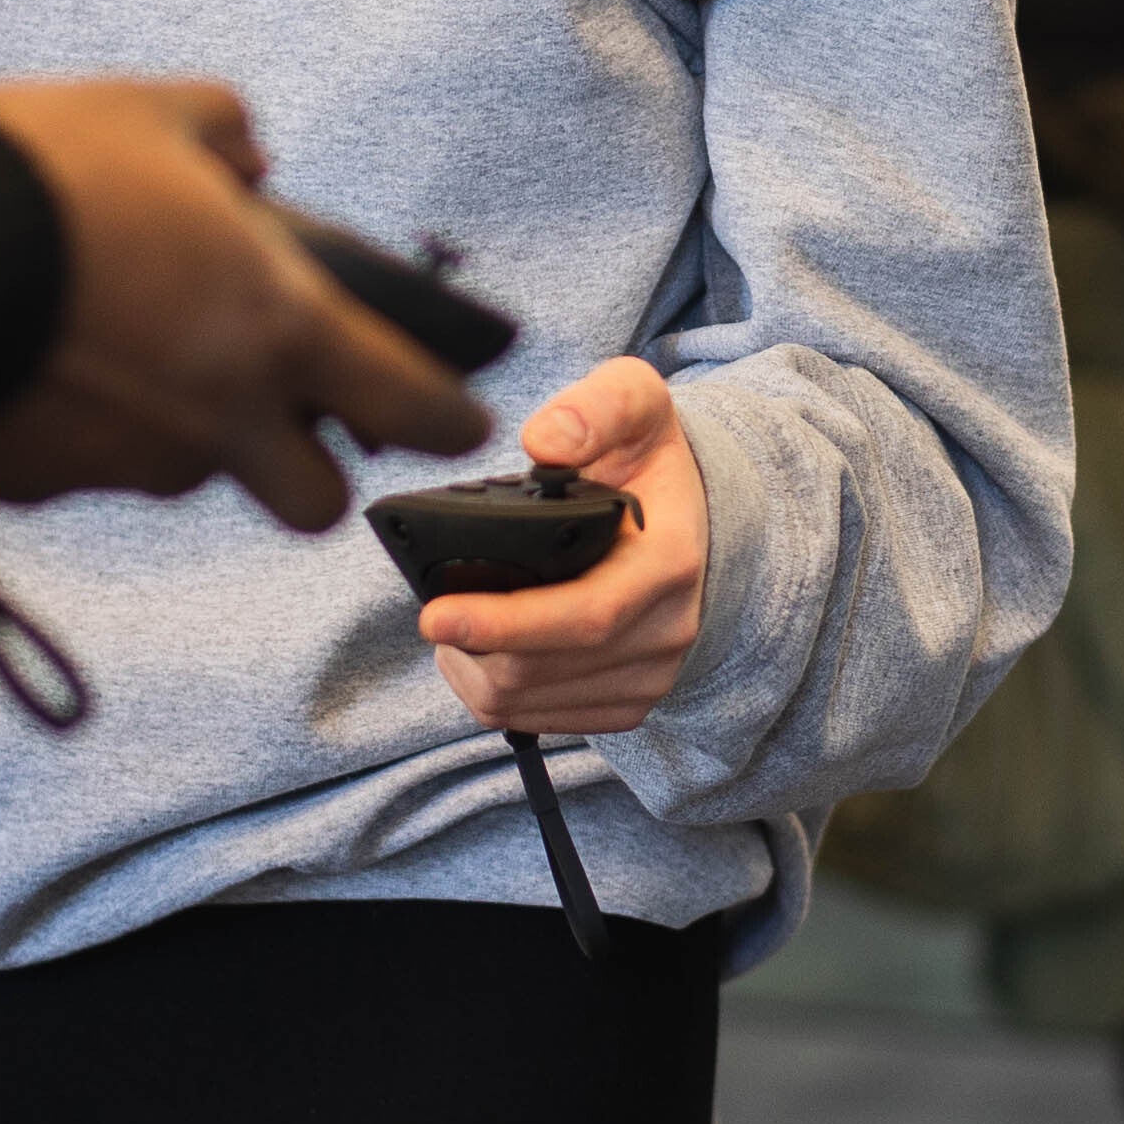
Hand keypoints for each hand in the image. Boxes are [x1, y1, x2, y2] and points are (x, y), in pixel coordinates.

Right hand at [0, 79, 488, 523]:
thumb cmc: (44, 171)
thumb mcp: (153, 110)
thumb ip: (227, 132)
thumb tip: (248, 160)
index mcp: (278, 330)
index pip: (418, 414)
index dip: (447, 421)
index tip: (454, 417)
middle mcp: (220, 421)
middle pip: (315, 503)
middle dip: (305, 467)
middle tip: (270, 401)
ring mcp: (129, 465)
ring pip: (188, 475)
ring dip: (178, 430)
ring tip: (116, 340)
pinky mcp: (42, 485)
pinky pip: (84, 466)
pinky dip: (77, 427)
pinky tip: (34, 359)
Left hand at [422, 358, 708, 737]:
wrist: (692, 517)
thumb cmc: (647, 458)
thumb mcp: (636, 402)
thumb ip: (596, 407)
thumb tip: (544, 441)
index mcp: (670, 561)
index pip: (586, 615)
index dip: (505, 623)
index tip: (435, 615)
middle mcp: (668, 630)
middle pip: (542, 669)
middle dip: (471, 648)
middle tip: (431, 612)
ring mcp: (651, 675)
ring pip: (528, 703)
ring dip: (474, 672)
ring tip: (456, 628)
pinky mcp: (628, 704)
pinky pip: (538, 721)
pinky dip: (496, 695)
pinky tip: (483, 654)